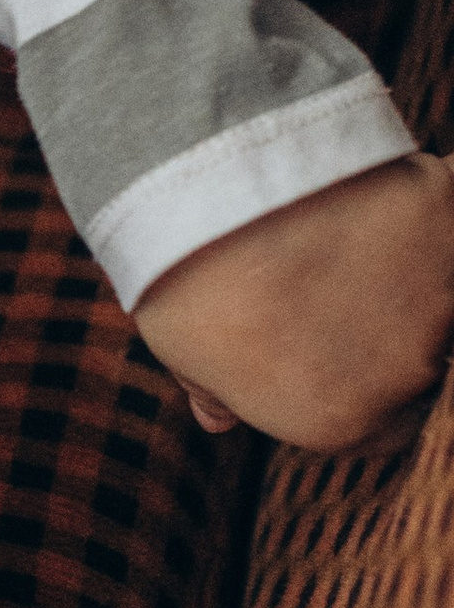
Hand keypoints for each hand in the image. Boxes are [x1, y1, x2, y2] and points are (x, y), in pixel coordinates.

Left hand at [132, 152, 453, 451]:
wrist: (207, 184)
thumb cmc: (180, 275)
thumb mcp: (182, 349)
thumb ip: (216, 390)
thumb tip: (215, 421)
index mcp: (340, 422)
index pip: (379, 424)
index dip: (350, 380)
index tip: (321, 336)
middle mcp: (407, 374)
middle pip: (415, 359)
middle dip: (379, 325)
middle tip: (328, 277)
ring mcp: (438, 295)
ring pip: (436, 288)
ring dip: (401, 266)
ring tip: (337, 228)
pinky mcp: (445, 217)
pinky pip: (445, 213)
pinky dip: (427, 206)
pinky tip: (391, 188)